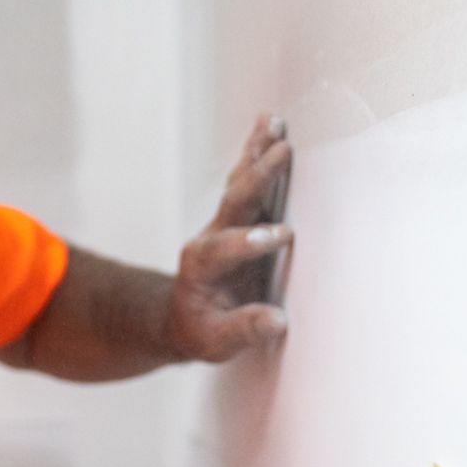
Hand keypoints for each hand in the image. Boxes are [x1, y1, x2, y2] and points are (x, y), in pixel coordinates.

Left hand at [163, 113, 294, 362]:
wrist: (183, 317)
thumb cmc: (202, 331)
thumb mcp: (216, 342)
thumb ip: (244, 329)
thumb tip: (278, 320)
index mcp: (203, 267)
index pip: (227, 249)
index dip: (252, 242)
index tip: (283, 235)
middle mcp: (211, 237)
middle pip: (235, 202)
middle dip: (258, 177)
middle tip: (282, 152)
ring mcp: (224, 223)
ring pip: (240, 183)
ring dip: (257, 153)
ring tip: (275, 124)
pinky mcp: (237, 217)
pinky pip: (246, 179)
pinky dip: (257, 152)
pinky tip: (271, 125)